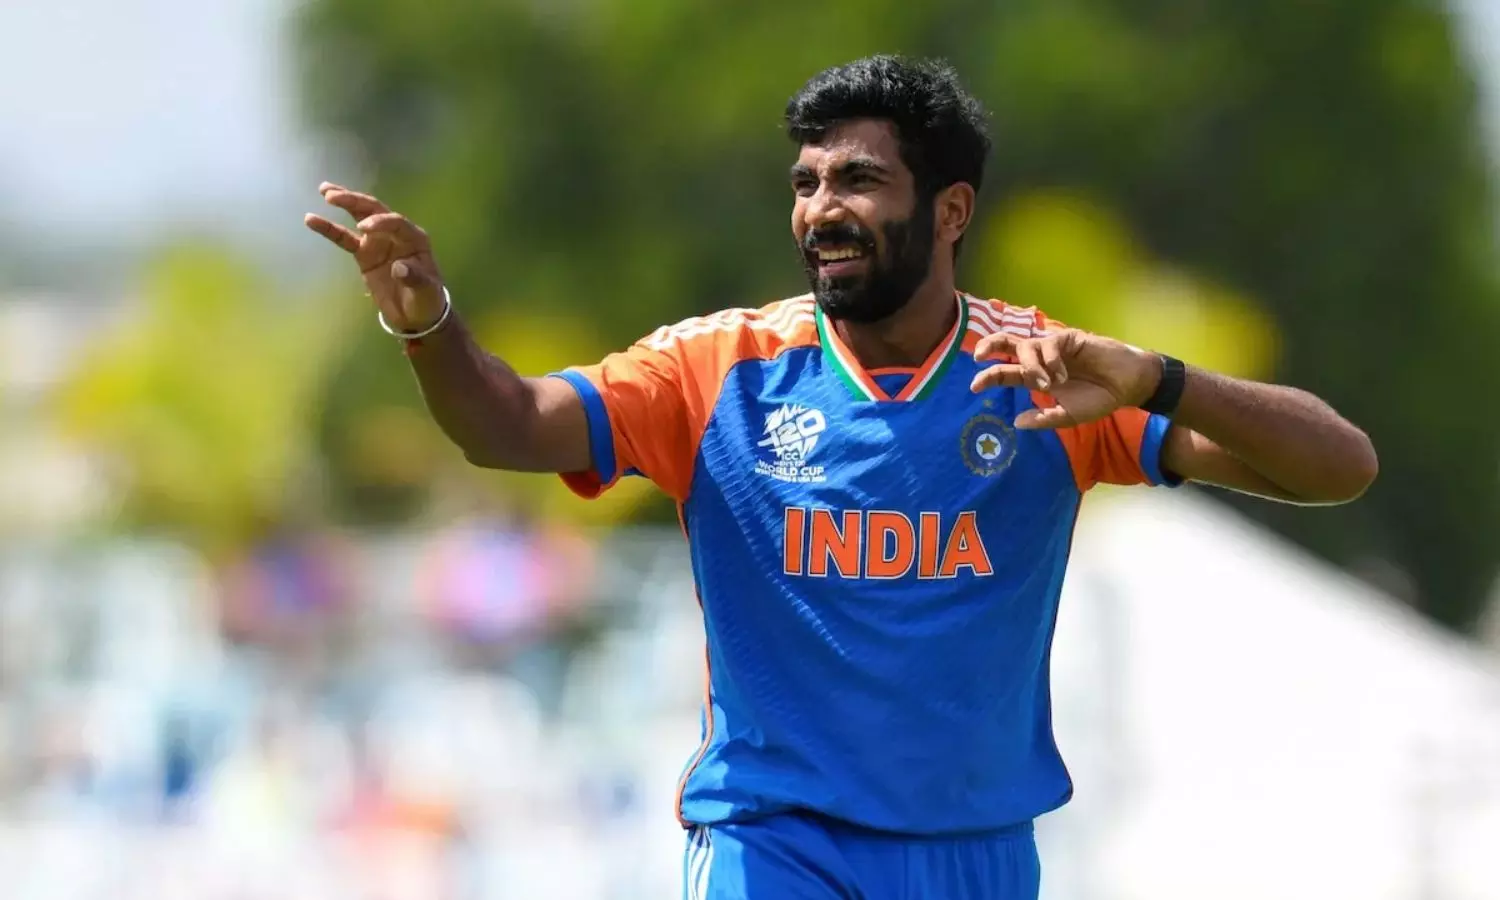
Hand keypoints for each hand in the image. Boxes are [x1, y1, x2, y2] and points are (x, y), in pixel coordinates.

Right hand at [304, 182, 446, 331]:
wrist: (415, 314)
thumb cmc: (426, 299)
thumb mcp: (426, 291)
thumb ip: (414, 278)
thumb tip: (399, 268)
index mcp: (414, 238)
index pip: (396, 222)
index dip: (380, 222)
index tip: (362, 228)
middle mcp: (395, 234)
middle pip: (375, 210)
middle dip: (355, 200)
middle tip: (332, 195)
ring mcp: (378, 241)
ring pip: (359, 216)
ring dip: (344, 202)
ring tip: (324, 190)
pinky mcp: (364, 253)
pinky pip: (345, 238)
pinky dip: (330, 229)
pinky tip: (311, 219)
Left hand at [970, 328, 1161, 429]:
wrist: (1127, 387)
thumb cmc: (1098, 400)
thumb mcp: (1068, 416)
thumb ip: (1044, 418)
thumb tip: (1016, 422)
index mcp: (1035, 378)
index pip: (1005, 373)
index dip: (988, 376)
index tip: (974, 386)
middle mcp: (1040, 360)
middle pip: (1007, 345)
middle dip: (990, 346)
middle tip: (978, 356)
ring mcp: (1054, 348)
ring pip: (1027, 345)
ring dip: (1030, 365)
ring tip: (1046, 384)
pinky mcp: (1070, 338)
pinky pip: (1050, 343)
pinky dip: (1051, 360)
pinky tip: (1063, 374)